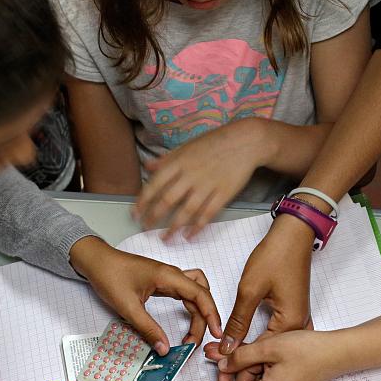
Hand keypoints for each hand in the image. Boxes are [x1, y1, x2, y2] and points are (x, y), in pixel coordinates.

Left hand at [70, 237, 222, 353]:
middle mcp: (172, 275)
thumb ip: (147, 329)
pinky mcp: (162, 282)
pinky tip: (187, 319)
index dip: (212, 314)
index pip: (200, 294)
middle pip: (201, 296)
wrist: (95, 260)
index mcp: (168, 276)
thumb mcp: (127, 307)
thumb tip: (164, 348)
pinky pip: (185, 293)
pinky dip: (191, 307)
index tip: (216, 333)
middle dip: (205, 319)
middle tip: (196, 342)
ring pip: (196, 293)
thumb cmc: (109, 275)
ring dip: (200, 312)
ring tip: (195, 333)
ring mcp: (168, 278)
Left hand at [133, 119, 265, 239]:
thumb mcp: (187, 146)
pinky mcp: (224, 193)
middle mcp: (190, 175)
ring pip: (186, 211)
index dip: (143, 202)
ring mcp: (207, 185)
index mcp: (179, 162)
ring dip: (173, 228)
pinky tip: (188, 236)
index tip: (135, 214)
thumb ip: (167, 159)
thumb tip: (147, 166)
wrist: (245, 141)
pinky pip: (208, 214)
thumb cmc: (214, 142)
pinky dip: (197, 227)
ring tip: (165, 239)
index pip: (155, 185)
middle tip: (146, 229)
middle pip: (167, 200)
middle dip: (154, 217)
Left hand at [208, 330, 344, 380]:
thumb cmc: (307, 350)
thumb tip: (222, 365)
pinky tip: (275, 356)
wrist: (336, 353)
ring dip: (253, 369)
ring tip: (268, 351)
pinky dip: (264, 371)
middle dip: (241, 371)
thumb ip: (240, 357)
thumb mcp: (267, 347)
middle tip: (252, 350)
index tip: (224, 366)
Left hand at [218, 215, 312, 354]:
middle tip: (213, 354)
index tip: (212, 357)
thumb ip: (238, 321)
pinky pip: (276, 333)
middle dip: (239, 354)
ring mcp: (299, 319)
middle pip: (267, 351)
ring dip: (248, 347)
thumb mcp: (250, 290)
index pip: (260, 352)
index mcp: (291, 324)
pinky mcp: (294, 312)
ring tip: (224, 349)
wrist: (294, 235)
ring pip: (271, 344)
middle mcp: (299, 326)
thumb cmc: (277, 256)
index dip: (234, 356)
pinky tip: (245, 339)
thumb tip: (228, 345)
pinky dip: (259, 338)